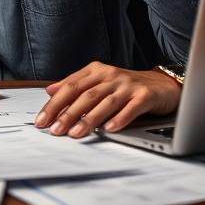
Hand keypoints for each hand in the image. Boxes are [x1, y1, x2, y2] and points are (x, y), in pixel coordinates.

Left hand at [34, 62, 180, 137]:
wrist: (162, 84)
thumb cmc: (126, 86)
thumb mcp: (99, 81)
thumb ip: (75, 85)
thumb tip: (50, 90)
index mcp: (96, 70)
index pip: (70, 86)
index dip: (54, 103)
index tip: (42, 119)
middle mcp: (111, 75)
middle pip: (85, 95)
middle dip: (67, 113)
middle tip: (54, 129)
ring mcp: (128, 85)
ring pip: (105, 102)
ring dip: (89, 119)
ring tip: (75, 133)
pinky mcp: (144, 95)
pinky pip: (130, 108)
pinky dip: (119, 118)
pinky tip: (109, 129)